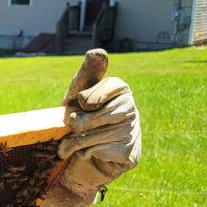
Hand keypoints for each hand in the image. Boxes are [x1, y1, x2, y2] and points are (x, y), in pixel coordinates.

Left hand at [24, 49, 140, 206]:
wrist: (85, 153)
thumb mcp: (77, 94)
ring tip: (74, 141)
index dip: (82, 102)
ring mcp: (133, 132)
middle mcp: (131, 108)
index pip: (92, 94)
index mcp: (120, 89)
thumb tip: (98, 52)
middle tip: (75, 125)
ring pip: (91, 136)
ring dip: (74, 141)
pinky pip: (96, 151)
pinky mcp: (130, 154)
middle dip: (75, 124)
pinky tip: (91, 152)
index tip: (82, 103)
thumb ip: (87, 74)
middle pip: (89, 117)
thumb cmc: (81, 117)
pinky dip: (85, 154)